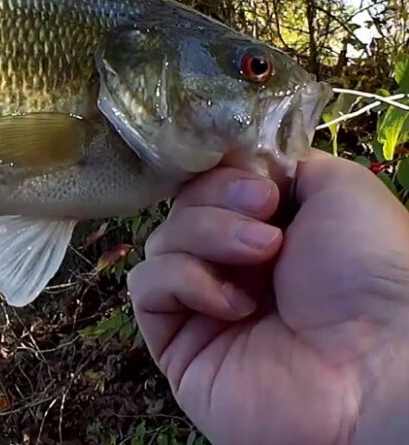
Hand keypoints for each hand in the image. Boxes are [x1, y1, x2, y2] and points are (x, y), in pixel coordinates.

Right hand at [127, 149, 408, 444]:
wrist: (376, 360)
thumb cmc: (372, 271)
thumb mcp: (341, 189)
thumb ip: (281, 162)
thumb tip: (238, 166)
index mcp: (273, 231)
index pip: (212, 186)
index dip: (223, 176)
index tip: (262, 186)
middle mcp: (234, 267)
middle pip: (182, 209)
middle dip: (217, 204)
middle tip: (264, 219)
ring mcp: (203, 307)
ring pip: (161, 242)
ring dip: (205, 237)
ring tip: (260, 258)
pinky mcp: (176, 346)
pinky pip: (147, 287)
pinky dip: (183, 281)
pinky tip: (233, 304)